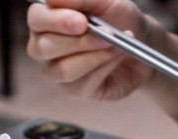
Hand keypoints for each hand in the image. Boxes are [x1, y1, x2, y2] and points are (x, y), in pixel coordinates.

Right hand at [27, 0, 152, 99]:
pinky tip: (117, 56)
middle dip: (78, 42)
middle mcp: (44, 46)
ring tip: (116, 45)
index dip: (56, 21)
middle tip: (106, 34)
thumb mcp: (105, 0)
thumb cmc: (118, 18)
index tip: (82, 21)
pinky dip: (104, 67)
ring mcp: (57, 71)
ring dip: (94, 56)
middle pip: (44, 48)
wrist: (141, 42)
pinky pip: (83, 83)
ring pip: (63, 70)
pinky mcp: (74, 90)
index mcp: (46, 19)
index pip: (36, 19)